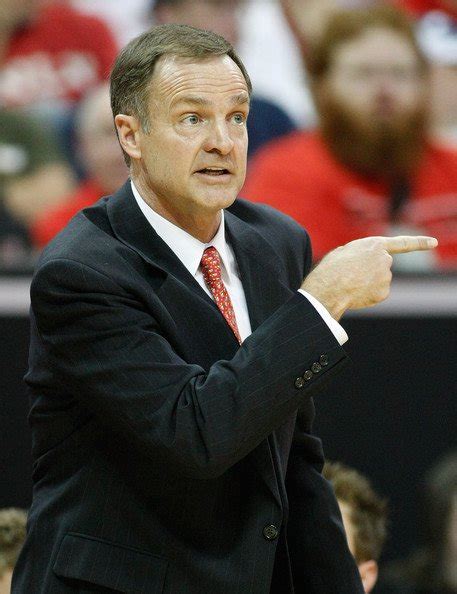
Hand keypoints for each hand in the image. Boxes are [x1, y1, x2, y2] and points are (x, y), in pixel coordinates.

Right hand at [301, 236, 437, 319]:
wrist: (329, 288)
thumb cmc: (331, 268)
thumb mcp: (344, 252)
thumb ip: (361, 253)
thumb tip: (364, 264)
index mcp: (375, 244)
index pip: (403, 243)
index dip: (420, 243)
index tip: (434, 243)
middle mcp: (385, 259)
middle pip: (383, 265)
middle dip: (371, 269)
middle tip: (352, 273)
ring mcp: (386, 277)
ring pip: (379, 280)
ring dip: (367, 282)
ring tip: (350, 283)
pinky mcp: (384, 292)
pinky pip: (377, 293)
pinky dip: (368, 294)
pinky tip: (356, 293)